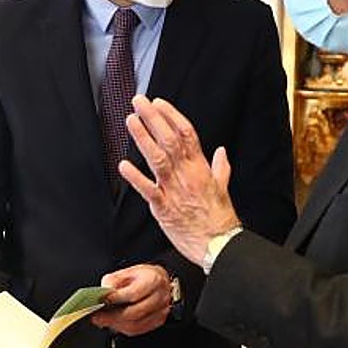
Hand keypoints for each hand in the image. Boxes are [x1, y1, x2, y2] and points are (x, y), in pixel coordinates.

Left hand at [92, 263, 172, 336]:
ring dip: (116, 324)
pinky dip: (123, 328)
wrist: (160, 282)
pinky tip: (113, 323)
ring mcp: (161, 311)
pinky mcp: (158, 321)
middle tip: (97, 316)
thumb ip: (114, 281)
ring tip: (102, 320)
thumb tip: (104, 292)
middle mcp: (160, 297)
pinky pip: (138, 330)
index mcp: (153, 280)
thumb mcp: (127, 272)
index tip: (103, 300)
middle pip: (135, 312)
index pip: (134, 293)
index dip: (117, 298)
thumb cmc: (143, 277)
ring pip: (136, 324)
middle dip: (113, 316)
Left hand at [119, 95, 240, 265]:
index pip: (186, 134)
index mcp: (201, 168)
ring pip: (158, 158)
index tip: (158, 103)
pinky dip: (136, 178)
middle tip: (138, 102)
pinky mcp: (164, 209)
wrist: (219, 245)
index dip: (171, 116)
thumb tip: (221, 152)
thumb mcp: (223, 188)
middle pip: (169, 140)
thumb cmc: (220, 219)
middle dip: (153, 119)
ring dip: (143, 138)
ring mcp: (175, 190)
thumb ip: (221, 168)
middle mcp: (187, 175)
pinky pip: (148, 190)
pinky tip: (123, 165)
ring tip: (131, 121)